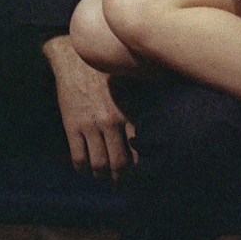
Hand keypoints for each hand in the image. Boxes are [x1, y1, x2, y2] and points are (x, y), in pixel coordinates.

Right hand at [42, 34, 135, 180]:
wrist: (75, 56)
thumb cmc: (106, 66)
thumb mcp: (131, 77)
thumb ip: (146, 92)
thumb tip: (168, 92)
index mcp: (127, 110)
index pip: (138, 146)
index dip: (139, 164)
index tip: (140, 170)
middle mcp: (110, 122)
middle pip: (119, 162)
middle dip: (121, 177)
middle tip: (122, 182)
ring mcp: (90, 126)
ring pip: (98, 164)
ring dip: (102, 176)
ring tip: (104, 179)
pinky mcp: (72, 127)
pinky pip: (78, 157)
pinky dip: (83, 169)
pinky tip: (85, 170)